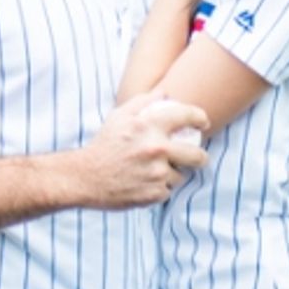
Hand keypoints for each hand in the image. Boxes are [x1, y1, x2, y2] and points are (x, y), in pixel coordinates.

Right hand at [69, 93, 208, 209]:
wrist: (86, 177)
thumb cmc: (104, 144)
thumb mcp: (119, 117)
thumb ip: (143, 102)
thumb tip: (165, 93)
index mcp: (149, 126)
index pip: (186, 116)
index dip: (200, 118)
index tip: (203, 123)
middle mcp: (156, 149)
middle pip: (197, 156)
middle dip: (201, 157)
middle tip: (197, 157)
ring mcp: (156, 174)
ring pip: (181, 175)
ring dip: (174, 173)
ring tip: (159, 171)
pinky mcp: (153, 194)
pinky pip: (167, 190)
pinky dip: (160, 187)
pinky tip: (147, 182)